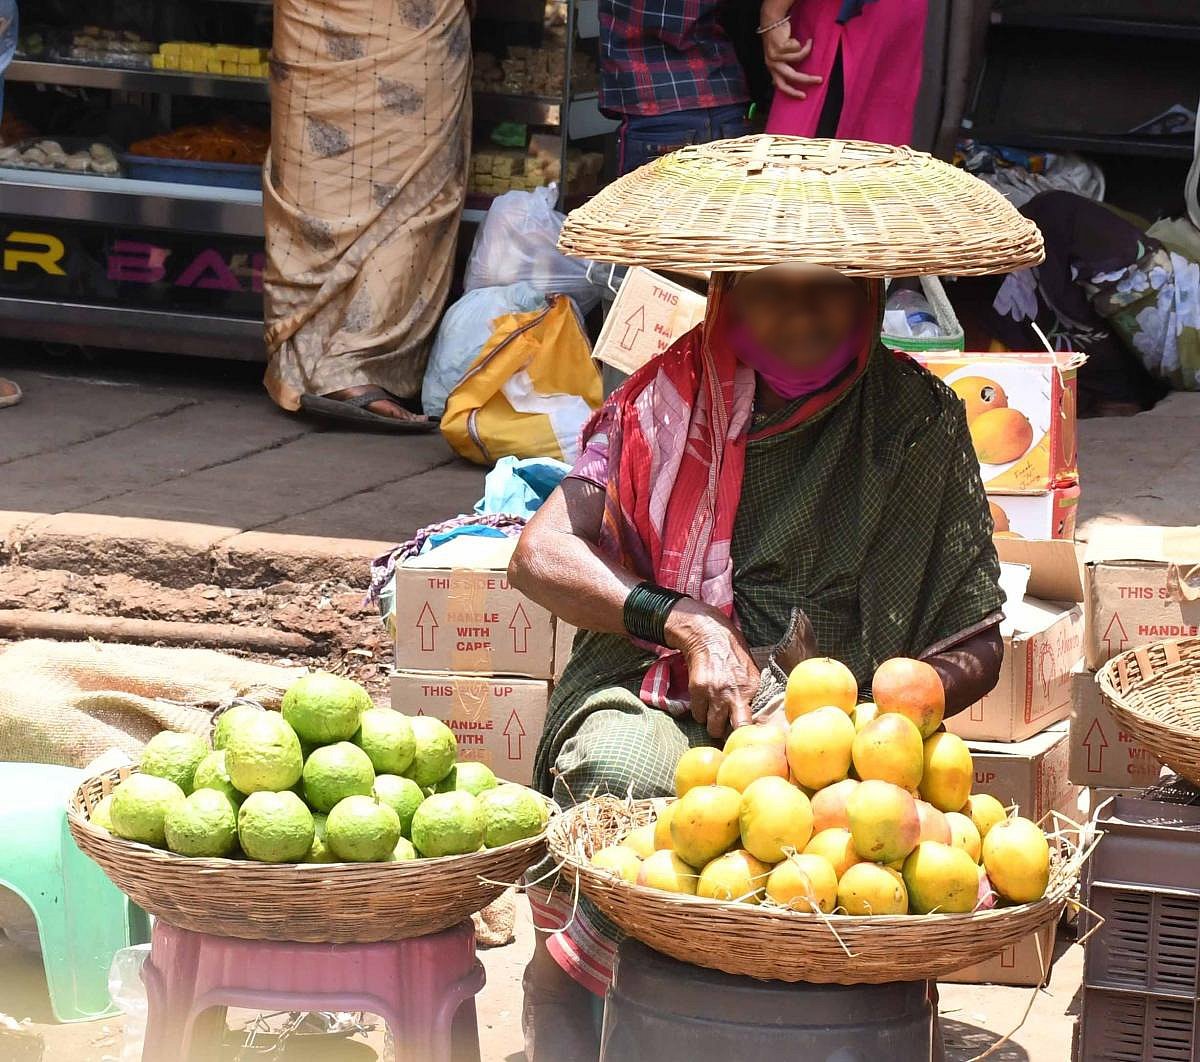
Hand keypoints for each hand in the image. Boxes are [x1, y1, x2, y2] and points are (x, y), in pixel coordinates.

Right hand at [665, 599, 760, 738]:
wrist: (708, 634)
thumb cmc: (731, 652)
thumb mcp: (751, 670)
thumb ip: (752, 693)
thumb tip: (756, 715)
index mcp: (751, 689)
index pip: (751, 723)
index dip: (747, 732)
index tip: (745, 735)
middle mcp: (733, 694)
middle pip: (730, 731)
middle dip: (727, 733)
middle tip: (726, 727)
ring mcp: (714, 693)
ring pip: (711, 726)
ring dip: (712, 723)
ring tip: (714, 713)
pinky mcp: (698, 690)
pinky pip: (697, 714)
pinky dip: (699, 712)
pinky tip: (704, 702)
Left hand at [762, 28, 823, 99]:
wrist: (771, 23)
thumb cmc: (777, 39)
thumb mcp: (778, 56)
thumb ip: (782, 67)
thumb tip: (783, 83)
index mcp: (772, 69)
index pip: (781, 85)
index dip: (792, 92)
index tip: (803, 96)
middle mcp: (772, 65)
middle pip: (791, 76)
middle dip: (806, 79)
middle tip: (819, 80)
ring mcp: (775, 56)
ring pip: (798, 58)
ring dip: (806, 49)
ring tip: (808, 43)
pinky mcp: (779, 47)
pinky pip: (797, 47)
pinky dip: (800, 42)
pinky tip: (795, 37)